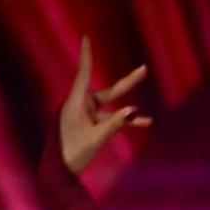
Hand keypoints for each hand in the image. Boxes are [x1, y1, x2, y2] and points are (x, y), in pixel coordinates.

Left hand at [59, 37, 151, 173]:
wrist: (60, 171)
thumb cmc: (73, 152)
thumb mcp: (98, 137)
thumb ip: (117, 123)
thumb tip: (135, 110)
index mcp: (76, 103)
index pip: (83, 74)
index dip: (86, 56)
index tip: (86, 38)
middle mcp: (81, 105)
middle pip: (108, 91)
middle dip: (128, 84)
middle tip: (144, 70)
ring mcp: (86, 115)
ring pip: (113, 108)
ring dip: (130, 114)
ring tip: (149, 120)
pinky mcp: (90, 125)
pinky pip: (111, 120)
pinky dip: (123, 122)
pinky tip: (142, 125)